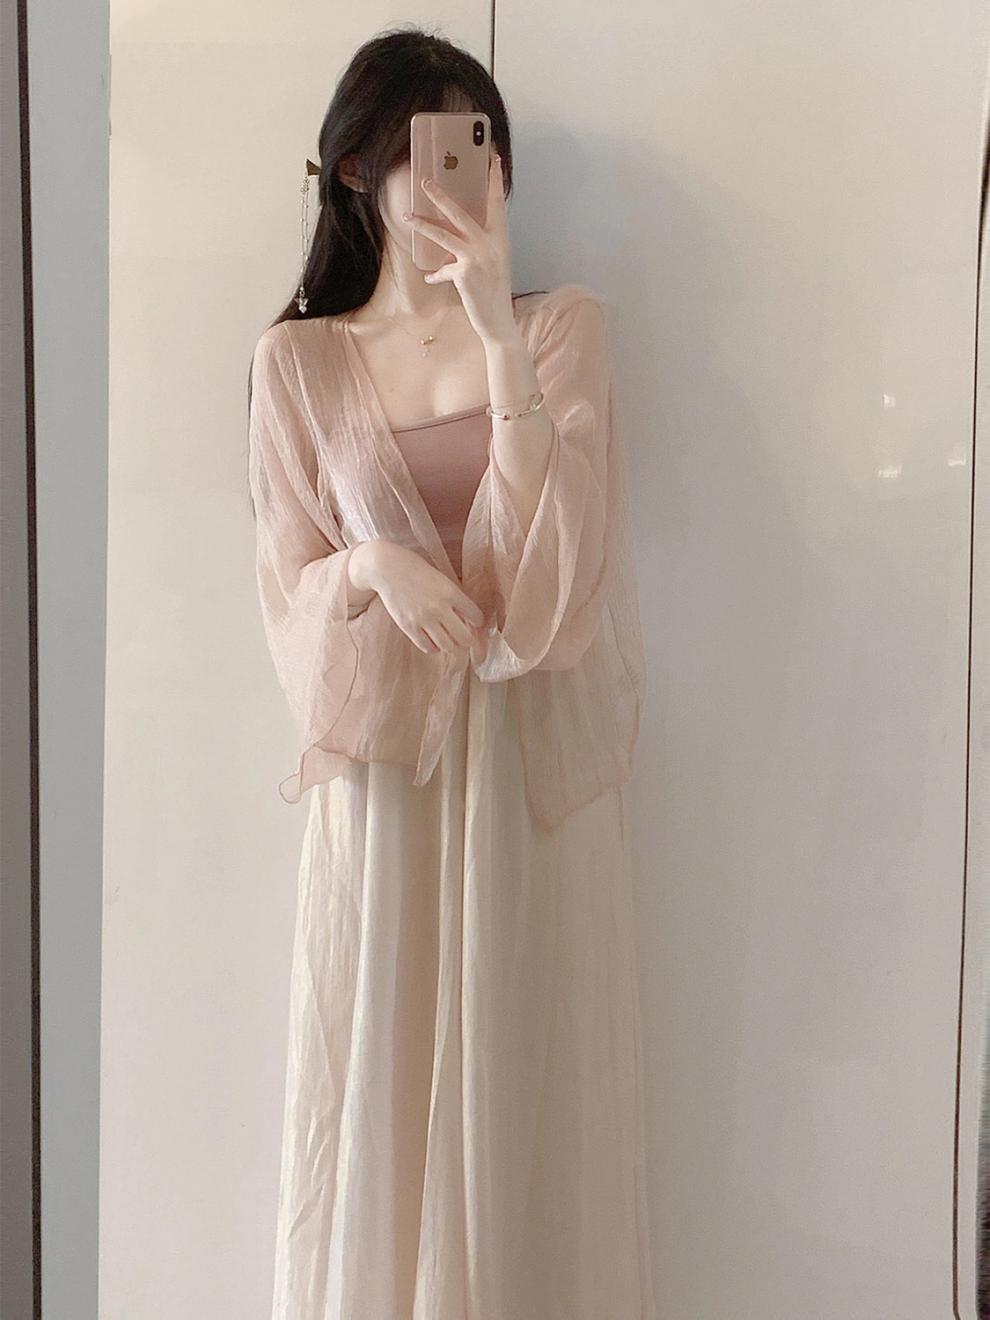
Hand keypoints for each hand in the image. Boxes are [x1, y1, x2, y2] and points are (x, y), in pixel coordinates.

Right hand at [360, 540, 486, 662]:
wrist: (388, 568)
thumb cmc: (416, 570)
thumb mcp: (441, 579)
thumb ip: (454, 597)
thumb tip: (467, 619)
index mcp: (451, 592)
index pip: (476, 616)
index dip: (478, 622)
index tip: (474, 623)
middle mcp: (440, 607)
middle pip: (464, 637)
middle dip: (467, 640)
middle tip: (464, 639)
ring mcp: (423, 618)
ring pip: (447, 646)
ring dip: (451, 646)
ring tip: (450, 642)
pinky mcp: (408, 626)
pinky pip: (427, 647)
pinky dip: (434, 648)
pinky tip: (433, 641)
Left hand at [402, 152, 515, 342]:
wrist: (498, 321)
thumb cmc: (493, 290)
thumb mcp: (492, 263)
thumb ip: (478, 246)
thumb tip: (455, 236)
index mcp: (500, 238)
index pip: (497, 202)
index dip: (494, 178)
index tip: (492, 157)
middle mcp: (490, 244)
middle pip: (461, 213)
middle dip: (441, 196)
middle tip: (424, 181)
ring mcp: (477, 258)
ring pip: (444, 235)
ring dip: (423, 225)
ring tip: (408, 217)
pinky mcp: (464, 274)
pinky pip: (443, 269)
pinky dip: (436, 274)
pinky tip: (430, 277)